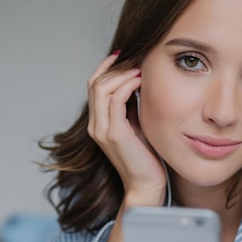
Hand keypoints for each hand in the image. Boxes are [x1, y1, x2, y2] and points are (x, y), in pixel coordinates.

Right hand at [87, 52, 165, 207]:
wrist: (147, 185)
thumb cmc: (147, 157)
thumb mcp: (138, 125)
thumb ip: (132, 107)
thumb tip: (139, 82)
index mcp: (99, 123)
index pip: (94, 86)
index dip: (107, 67)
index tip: (125, 56)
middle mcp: (96, 125)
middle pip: (94, 82)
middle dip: (114, 66)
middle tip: (135, 57)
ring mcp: (102, 130)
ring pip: (102, 88)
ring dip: (121, 73)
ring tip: (140, 67)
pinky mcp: (115, 134)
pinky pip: (115, 100)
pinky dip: (127, 85)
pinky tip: (141, 80)